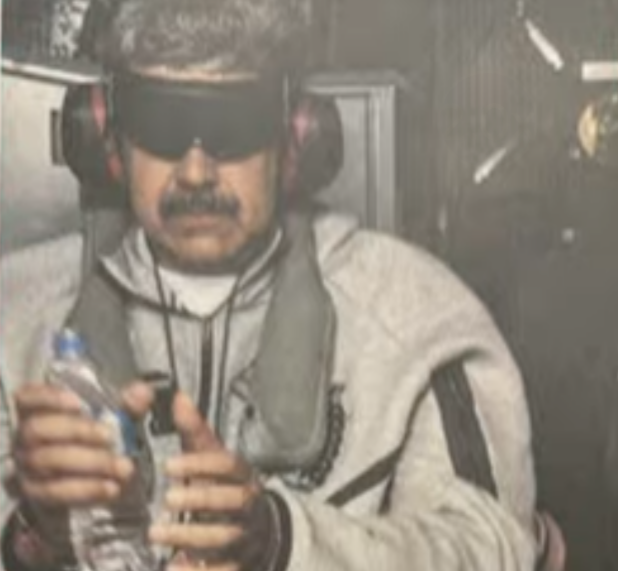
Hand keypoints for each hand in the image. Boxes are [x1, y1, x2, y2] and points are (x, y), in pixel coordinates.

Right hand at [10, 382, 152, 547]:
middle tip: (110, 437)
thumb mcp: (114, 416)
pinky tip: (112, 488)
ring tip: (124, 467)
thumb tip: (143, 391)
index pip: (29, 396)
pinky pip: (56, 492)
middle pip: (41, 429)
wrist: (85, 477)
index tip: (79, 403)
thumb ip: (127, 403)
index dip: (50, 397)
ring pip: (50, 462)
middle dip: (78, 431)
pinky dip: (86, 490)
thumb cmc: (96, 434)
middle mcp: (26, 436)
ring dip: (90, 464)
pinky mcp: (35, 493)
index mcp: (38, 409)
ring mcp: (27, 465)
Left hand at [150, 392, 280, 570]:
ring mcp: (246, 536)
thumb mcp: (212, 457)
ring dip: (191, 536)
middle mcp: (249, 504)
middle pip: (233, 500)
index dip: (201, 463)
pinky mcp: (238, 564)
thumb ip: (194, 431)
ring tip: (156, 533)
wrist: (259, 529)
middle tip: (166, 498)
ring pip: (226, 537)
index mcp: (242, 474)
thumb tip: (179, 397)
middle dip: (201, 499)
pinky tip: (173, 568)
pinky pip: (224, 570)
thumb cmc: (225, 486)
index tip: (168, 465)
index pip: (229, 465)